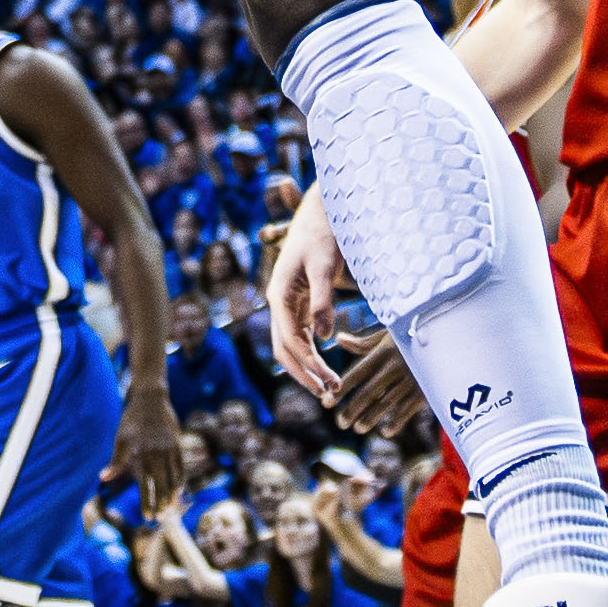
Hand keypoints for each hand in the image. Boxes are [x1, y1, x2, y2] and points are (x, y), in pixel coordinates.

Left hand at [105, 385, 184, 514]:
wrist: (150, 398)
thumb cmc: (131, 420)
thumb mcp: (120, 438)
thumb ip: (115, 461)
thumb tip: (102, 478)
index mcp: (140, 455)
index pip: (145, 485)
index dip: (146, 502)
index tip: (147, 517)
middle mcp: (156, 455)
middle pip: (161, 486)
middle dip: (161, 504)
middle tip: (161, 520)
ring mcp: (169, 450)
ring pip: (173, 479)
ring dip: (172, 496)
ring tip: (171, 510)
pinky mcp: (177, 445)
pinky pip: (181, 468)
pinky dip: (180, 481)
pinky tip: (178, 491)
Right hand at [267, 186, 347, 400]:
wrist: (320, 213)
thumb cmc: (321, 235)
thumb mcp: (324, 266)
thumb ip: (323, 300)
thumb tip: (324, 337)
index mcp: (279, 294)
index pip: (290, 340)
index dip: (309, 364)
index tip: (329, 381)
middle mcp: (278, 301)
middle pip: (284, 349)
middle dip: (304, 374)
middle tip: (329, 394)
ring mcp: (286, 303)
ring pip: (290, 345)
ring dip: (307, 367)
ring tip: (329, 386)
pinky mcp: (298, 302)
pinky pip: (300, 335)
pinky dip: (311, 353)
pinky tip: (325, 365)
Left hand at [330, 324, 423, 437]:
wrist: (444, 336)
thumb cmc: (411, 333)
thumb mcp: (387, 334)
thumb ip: (363, 343)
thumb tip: (339, 340)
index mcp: (383, 353)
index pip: (357, 373)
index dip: (341, 389)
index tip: (327, 402)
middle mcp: (394, 368)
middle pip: (369, 392)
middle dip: (353, 408)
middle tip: (340, 422)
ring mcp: (409, 380)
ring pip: (386, 403)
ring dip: (370, 418)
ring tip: (357, 428)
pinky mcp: (424, 389)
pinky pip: (408, 409)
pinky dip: (397, 421)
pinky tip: (385, 432)